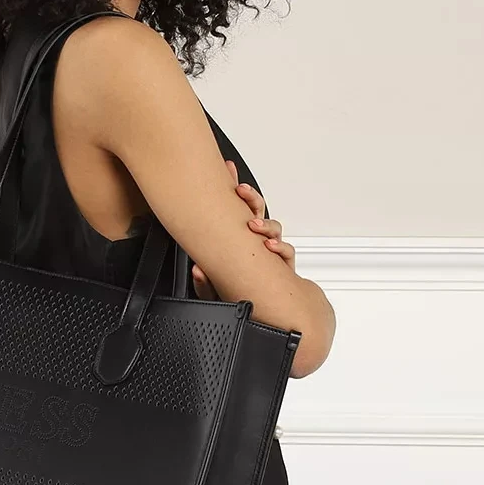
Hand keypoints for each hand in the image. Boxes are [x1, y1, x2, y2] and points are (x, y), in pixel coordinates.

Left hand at [190, 159, 294, 299]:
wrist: (263, 314)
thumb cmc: (238, 296)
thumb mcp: (214, 291)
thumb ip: (204, 284)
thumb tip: (197, 271)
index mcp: (237, 239)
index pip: (234, 209)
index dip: (232, 188)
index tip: (227, 170)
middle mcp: (255, 242)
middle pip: (256, 210)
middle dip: (249, 197)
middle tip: (240, 190)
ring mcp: (270, 252)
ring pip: (273, 227)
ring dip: (265, 223)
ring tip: (253, 225)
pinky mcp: (283, 266)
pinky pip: (286, 252)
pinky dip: (280, 247)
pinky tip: (270, 247)